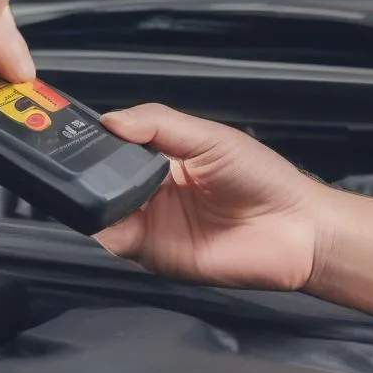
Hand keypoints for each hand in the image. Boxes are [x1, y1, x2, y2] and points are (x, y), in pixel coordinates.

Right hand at [92, 105, 322, 289]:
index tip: (77, 131)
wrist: (294, 230)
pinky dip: (107, 228)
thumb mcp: (209, 137)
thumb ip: (158, 123)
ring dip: (94, 198)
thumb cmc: (264, 180)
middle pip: (100, 180)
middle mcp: (150, 191)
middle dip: (88, 170)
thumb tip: (111, 120)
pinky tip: (119, 212)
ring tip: (103, 184)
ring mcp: (150, 223)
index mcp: (162, 157)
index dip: (96, 140)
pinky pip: (117, 241)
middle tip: (79, 159)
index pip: (115, 147)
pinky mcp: (154, 253)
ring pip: (102, 211)